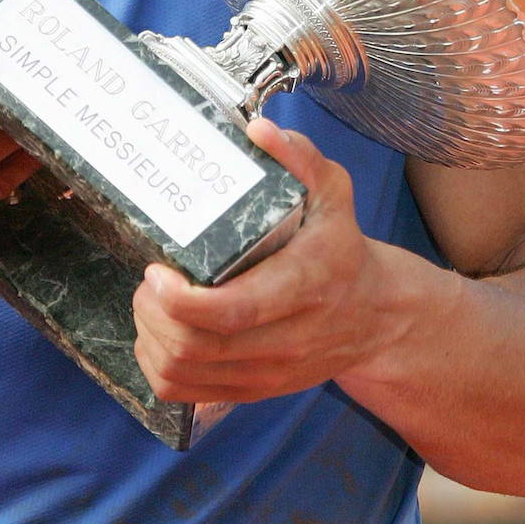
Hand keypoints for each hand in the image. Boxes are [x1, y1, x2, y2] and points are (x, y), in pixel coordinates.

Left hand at [132, 119, 403, 404]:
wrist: (375, 316)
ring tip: (151, 301)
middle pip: (196, 346)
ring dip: (151, 336)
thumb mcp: (333, 192)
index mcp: (304, 285)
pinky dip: (158, 365)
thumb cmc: (342, 247)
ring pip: (183, 372)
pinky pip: (185, 393)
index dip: (182, 299)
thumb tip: (258, 130)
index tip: (157, 270)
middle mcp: (286, 338)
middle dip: (155, 312)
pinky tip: (160, 332)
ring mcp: (268, 372)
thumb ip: (299, 157)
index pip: (233, 310)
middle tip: (149, 279)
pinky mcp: (252, 391)